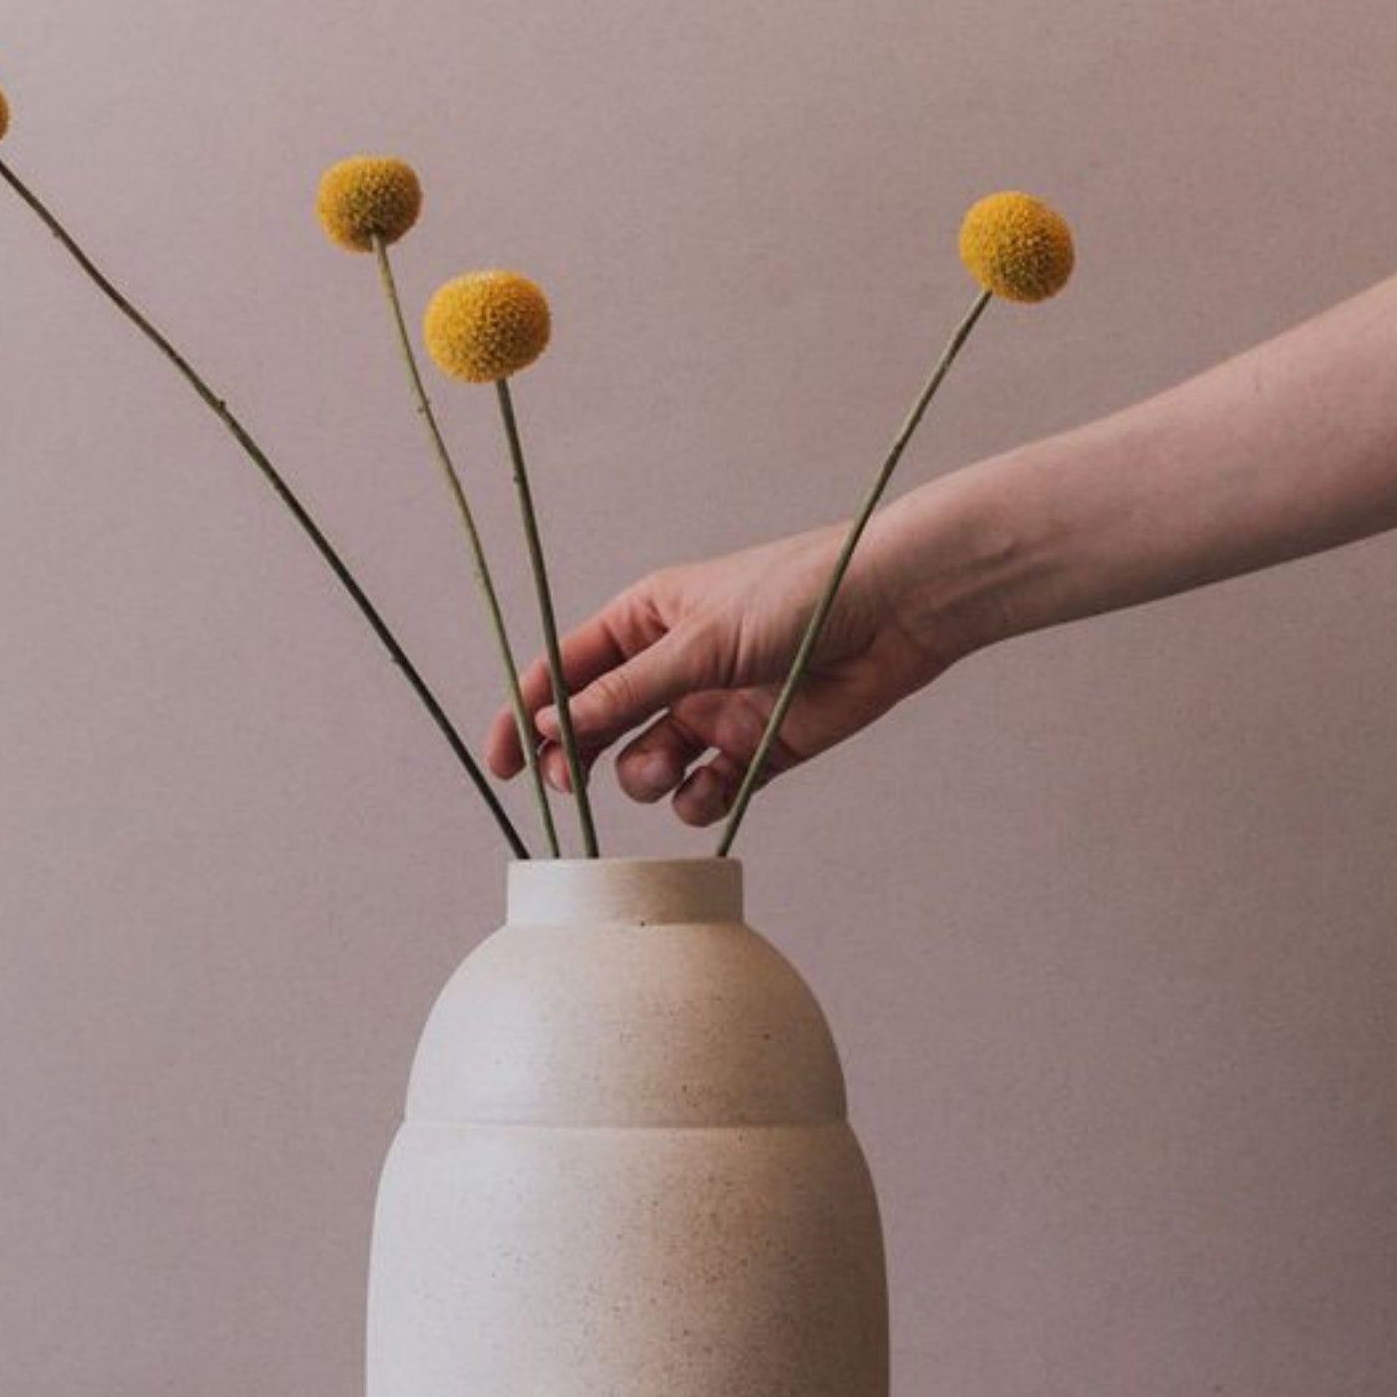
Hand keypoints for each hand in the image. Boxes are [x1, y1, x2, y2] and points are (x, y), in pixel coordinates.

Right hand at [483, 520, 954, 826]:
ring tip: (665, 767)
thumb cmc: (796, 598)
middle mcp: (672, 669)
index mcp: (646, 622)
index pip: (564, 672)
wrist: (892, 612)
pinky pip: (704, 791)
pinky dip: (700, 799)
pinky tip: (713, 784)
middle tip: (570, 781)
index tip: (504, 762)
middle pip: (597, 727)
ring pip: (647, 766)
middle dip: (578, 758)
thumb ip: (625, 691)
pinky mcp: (755, 750)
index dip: (526, 714)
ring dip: (644, 777)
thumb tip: (548, 726)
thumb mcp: (698, 641)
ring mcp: (712, 711)